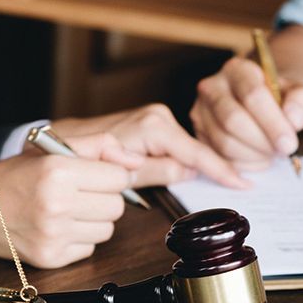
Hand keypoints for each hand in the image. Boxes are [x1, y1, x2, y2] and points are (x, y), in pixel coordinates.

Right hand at [0, 132, 140, 268]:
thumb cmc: (14, 177)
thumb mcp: (50, 148)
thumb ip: (98, 146)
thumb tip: (136, 163)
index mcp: (58, 172)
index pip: (119, 179)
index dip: (109, 175)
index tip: (92, 175)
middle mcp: (57, 205)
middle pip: (117, 207)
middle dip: (103, 198)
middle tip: (78, 193)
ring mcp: (54, 235)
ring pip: (107, 230)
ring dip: (94, 220)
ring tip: (67, 211)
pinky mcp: (52, 258)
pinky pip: (90, 248)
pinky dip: (79, 239)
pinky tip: (57, 228)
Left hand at [48, 103, 247, 187]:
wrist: (60, 143)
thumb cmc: (82, 157)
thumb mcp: (121, 174)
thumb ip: (157, 171)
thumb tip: (189, 173)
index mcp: (152, 126)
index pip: (195, 152)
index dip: (220, 169)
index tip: (242, 183)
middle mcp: (157, 117)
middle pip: (196, 150)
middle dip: (216, 167)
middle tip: (242, 185)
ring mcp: (155, 119)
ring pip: (188, 149)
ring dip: (203, 165)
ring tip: (231, 180)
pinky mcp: (152, 125)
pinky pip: (178, 145)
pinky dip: (190, 159)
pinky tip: (209, 171)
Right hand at [191, 57, 302, 169]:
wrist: (259, 102)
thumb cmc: (278, 98)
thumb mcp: (297, 92)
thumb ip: (302, 101)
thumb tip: (293, 121)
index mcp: (237, 69)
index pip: (252, 94)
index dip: (272, 123)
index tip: (289, 144)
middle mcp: (212, 87)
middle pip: (233, 120)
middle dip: (261, 142)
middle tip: (281, 152)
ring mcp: (200, 112)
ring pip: (224, 142)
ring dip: (253, 156)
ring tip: (271, 154)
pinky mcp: (198, 134)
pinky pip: (218, 157)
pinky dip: (242, 164)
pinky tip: (258, 158)